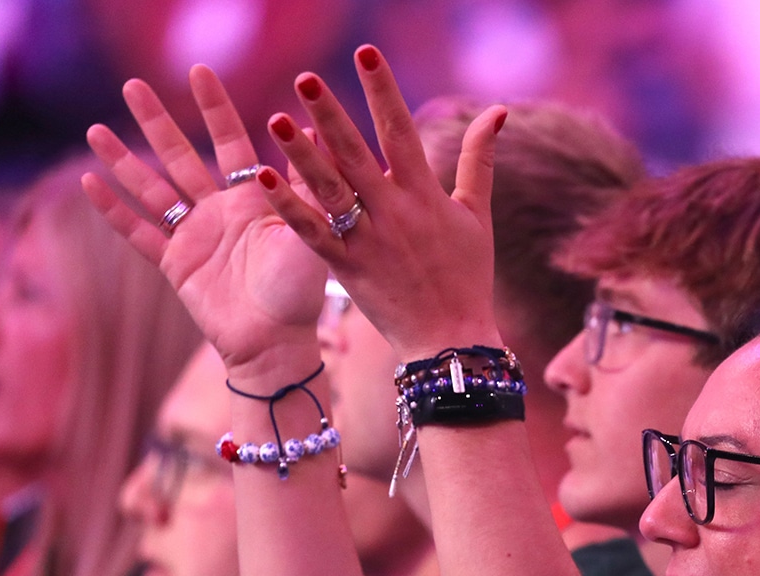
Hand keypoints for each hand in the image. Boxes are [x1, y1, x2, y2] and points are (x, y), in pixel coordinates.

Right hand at [83, 66, 325, 378]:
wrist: (277, 344)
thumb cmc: (301, 292)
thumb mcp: (311, 231)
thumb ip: (307, 186)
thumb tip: (312, 131)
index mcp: (255, 199)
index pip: (231, 142)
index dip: (215, 108)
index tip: (200, 71)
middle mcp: (220, 212)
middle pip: (181, 156)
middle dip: (157, 122)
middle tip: (134, 85)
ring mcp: (194, 237)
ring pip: (152, 189)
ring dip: (124, 161)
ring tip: (96, 130)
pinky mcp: (175, 264)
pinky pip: (139, 234)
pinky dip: (114, 211)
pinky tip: (89, 184)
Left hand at [258, 44, 504, 358]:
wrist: (450, 339)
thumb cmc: (468, 275)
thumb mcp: (478, 214)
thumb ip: (480, 159)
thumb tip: (498, 110)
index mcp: (426, 195)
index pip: (401, 131)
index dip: (382, 90)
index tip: (365, 52)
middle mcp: (395, 213)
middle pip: (359, 155)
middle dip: (332, 114)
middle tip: (305, 78)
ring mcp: (370, 241)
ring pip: (330, 190)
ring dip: (301, 155)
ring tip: (275, 119)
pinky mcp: (348, 269)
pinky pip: (312, 233)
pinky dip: (287, 206)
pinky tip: (261, 176)